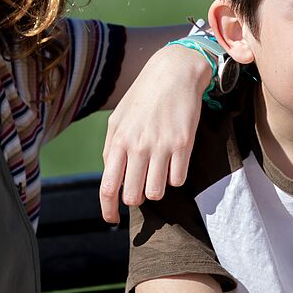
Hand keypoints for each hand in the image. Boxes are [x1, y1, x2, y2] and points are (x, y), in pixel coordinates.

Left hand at [99, 45, 210, 222]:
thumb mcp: (118, 119)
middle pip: (133, 196)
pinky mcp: (184, 145)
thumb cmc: (143, 97)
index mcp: (118, 140)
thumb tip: (111, 177)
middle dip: (136, 197)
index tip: (112, 220)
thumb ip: (111, 148)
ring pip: (156, 192)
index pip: (108, 187)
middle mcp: (138, 146)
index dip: (108, 210)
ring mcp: (162, 146)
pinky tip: (173, 161)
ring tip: (158, 171)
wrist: (174, 73)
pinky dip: (174, 177)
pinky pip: (178, 180)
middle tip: (141, 185)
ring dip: (156, 189)